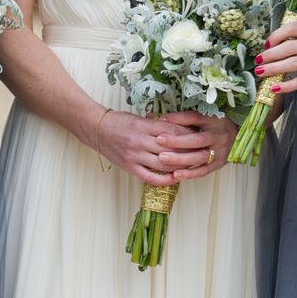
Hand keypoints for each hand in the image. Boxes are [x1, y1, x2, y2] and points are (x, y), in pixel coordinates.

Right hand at [90, 109, 205, 187]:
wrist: (95, 129)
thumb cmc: (119, 121)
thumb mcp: (139, 118)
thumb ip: (158, 125)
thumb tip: (180, 130)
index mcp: (144, 126)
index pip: (172, 131)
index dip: (188, 135)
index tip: (198, 136)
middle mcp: (140, 141)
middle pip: (171, 149)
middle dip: (188, 152)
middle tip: (201, 153)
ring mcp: (134, 156)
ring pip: (164, 164)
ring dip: (180, 167)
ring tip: (191, 166)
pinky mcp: (129, 167)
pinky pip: (150, 177)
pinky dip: (164, 180)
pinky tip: (175, 178)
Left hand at [164, 112, 236, 181]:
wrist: (238, 136)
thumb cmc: (216, 124)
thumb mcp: (204, 116)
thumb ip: (184, 118)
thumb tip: (161, 119)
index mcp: (213, 120)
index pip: (194, 118)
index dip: (177, 119)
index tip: (161, 121)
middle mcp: (218, 136)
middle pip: (196, 140)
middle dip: (176, 141)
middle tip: (159, 141)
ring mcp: (220, 151)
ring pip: (200, 157)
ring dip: (180, 159)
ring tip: (163, 159)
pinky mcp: (220, 163)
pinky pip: (204, 170)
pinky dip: (190, 173)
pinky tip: (176, 174)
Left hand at [254, 19, 296, 94]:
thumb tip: (274, 45)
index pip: (294, 28)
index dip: (276, 36)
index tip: (266, 44)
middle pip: (290, 47)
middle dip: (270, 55)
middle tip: (258, 61)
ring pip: (294, 63)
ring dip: (274, 69)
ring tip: (261, 72)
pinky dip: (288, 85)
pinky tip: (276, 87)